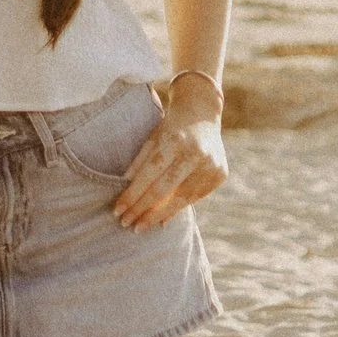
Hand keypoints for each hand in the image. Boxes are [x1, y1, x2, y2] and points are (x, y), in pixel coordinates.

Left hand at [113, 101, 226, 230]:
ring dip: (158, 215)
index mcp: (174, 140)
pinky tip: (162, 220)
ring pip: (181, 199)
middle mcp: (195, 153)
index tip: (117, 211)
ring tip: (141, 226)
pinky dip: (177, 209)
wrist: (202, 110)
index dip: (132, 196)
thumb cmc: (171, 125)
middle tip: (126, 224)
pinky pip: (195, 198)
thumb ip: (139, 162)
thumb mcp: (152, 137)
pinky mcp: (220, 174)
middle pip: (163, 190)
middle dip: (142, 210)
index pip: (148, 175)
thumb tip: (125, 190)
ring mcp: (211, 165)